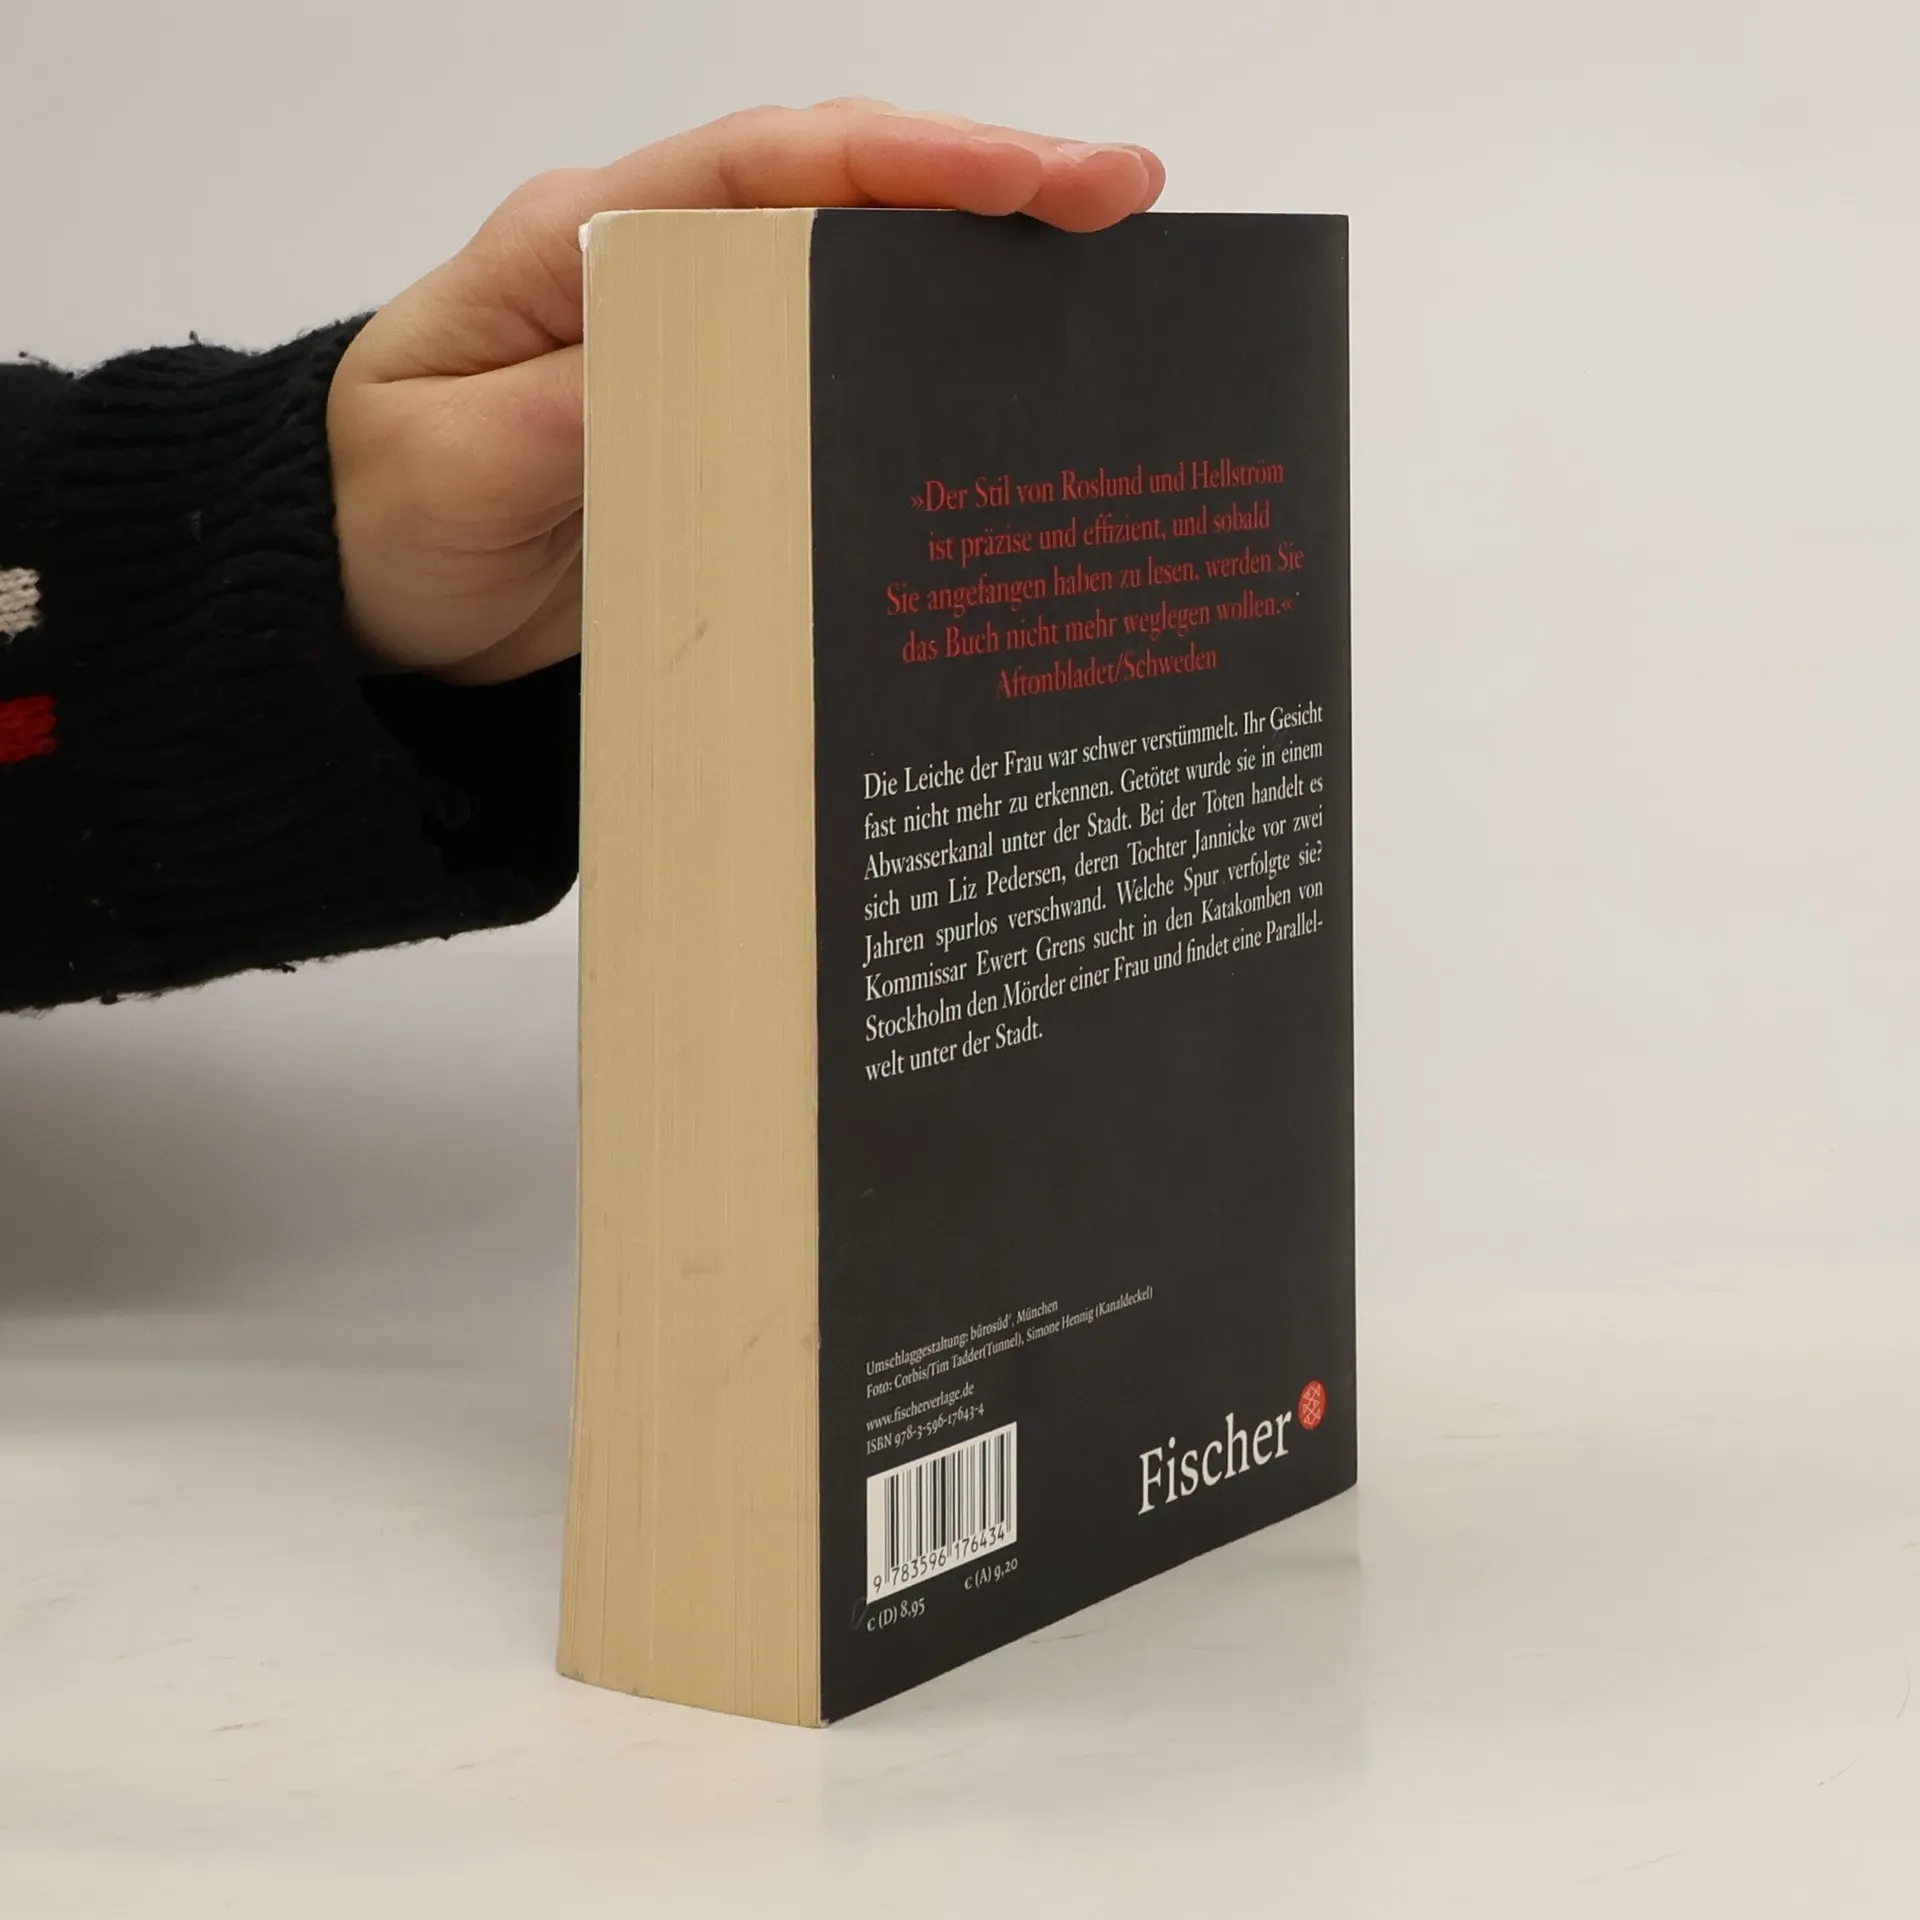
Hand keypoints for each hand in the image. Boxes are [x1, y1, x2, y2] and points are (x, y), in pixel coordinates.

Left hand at [327, 101, 1163, 685]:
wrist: (360, 595)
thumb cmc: (382, 513)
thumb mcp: (457, 464)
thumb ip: (575, 405)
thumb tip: (709, 360)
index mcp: (582, 239)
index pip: (759, 170)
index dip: (899, 163)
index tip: (1023, 178)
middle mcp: (654, 266)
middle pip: (836, 194)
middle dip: (983, 186)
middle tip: (1122, 201)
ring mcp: (695, 342)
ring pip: (853, 272)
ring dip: (974, 266)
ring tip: (1105, 272)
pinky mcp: (720, 419)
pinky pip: (835, 371)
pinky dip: (922, 358)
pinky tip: (1003, 381)